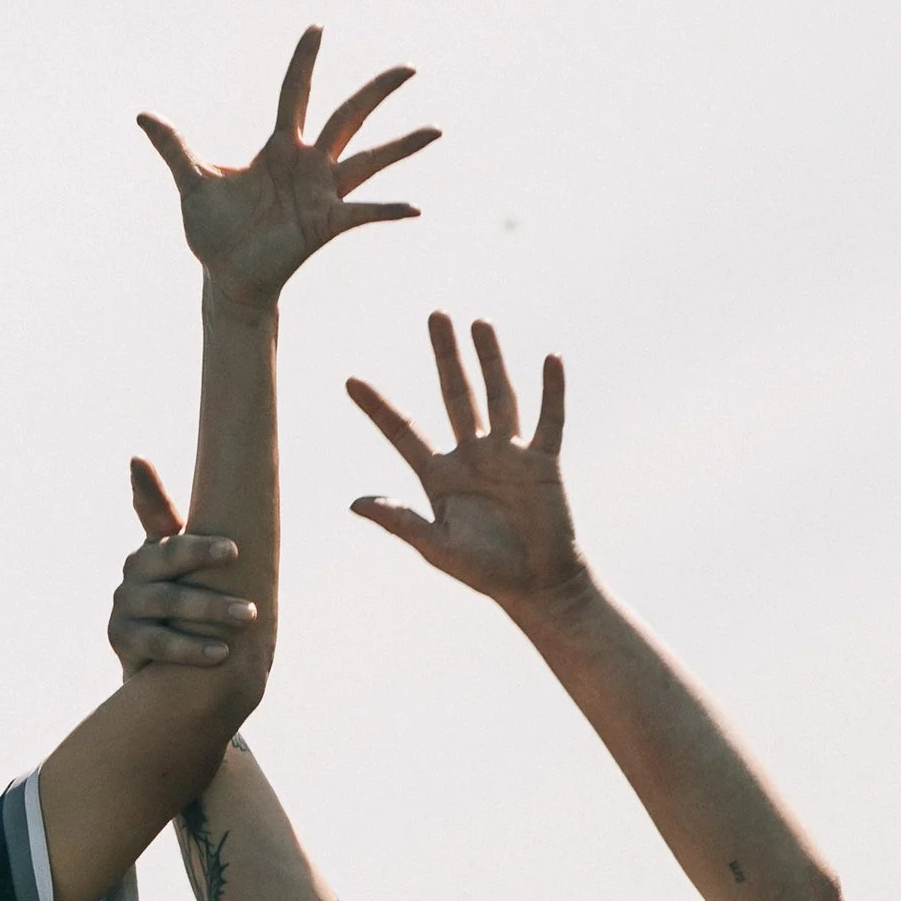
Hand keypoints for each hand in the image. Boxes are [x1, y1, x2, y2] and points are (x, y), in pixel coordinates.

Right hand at [107, 458, 257, 672]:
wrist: (154, 656)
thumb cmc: (177, 599)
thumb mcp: (180, 562)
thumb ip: (167, 515)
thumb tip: (136, 457)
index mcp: (152, 549)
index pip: (171, 532)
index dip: (199, 540)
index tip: (233, 549)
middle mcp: (133, 571)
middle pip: (169, 560)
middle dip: (207, 560)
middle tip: (247, 574)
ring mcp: (124, 604)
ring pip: (168, 602)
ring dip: (209, 608)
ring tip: (248, 616)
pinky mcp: (119, 637)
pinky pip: (159, 642)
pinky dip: (191, 649)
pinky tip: (222, 653)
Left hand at [139, 29, 436, 315]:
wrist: (225, 275)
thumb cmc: (213, 230)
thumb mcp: (192, 183)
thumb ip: (174, 147)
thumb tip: (142, 115)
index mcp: (278, 146)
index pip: (294, 92)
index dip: (304, 61)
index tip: (317, 27)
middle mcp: (309, 163)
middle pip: (348, 116)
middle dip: (376, 92)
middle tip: (408, 67)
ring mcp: (323, 193)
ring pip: (370, 160)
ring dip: (402, 146)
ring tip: (436, 129)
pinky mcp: (327, 224)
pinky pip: (364, 214)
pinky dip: (388, 210)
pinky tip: (414, 208)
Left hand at [348, 315, 587, 615]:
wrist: (537, 585)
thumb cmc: (486, 570)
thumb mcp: (436, 547)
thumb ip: (400, 521)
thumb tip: (354, 503)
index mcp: (439, 474)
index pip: (402, 431)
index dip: (377, 407)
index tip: (350, 379)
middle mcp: (472, 455)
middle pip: (454, 394)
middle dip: (445, 356)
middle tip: (435, 315)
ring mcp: (508, 454)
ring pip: (498, 396)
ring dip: (490, 360)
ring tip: (480, 322)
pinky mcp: (542, 462)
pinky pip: (549, 419)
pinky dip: (551, 390)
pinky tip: (551, 358)